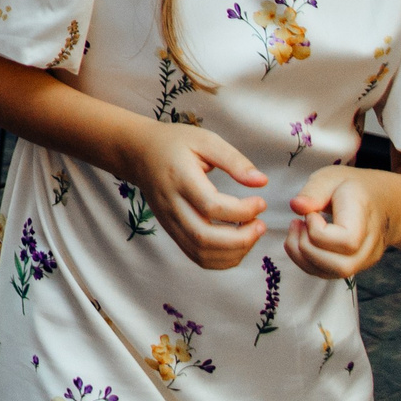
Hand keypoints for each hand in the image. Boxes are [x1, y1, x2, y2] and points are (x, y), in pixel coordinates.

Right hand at [111, 117, 270, 268]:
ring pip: (201, 253)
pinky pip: (197, 256)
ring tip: (251, 234)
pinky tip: (236, 244)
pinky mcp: (172, 231)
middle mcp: (172, 205)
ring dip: (233, 252)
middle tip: (260, 225)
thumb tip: (261, 182)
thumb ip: (234, 160)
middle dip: (241, 240)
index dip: (243, 211)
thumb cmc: (175, 144)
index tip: (260, 202)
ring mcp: (170, 222)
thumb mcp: (205, 140)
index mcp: (180, 178)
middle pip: (205, 238)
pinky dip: (221, 259)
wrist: (139, 153)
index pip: (212, 206)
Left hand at [287, 167, 391, 279]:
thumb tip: (296, 206)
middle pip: (340, 266)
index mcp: (364, 218)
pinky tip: (301, 239)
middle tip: (299, 223)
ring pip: (331, 274)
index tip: (311, 213)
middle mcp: (369, 245)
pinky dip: (304, 260)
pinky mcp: (353, 266)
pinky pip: (325, 273)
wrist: (381, 201)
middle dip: (306, 247)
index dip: (318, 231)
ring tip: (297, 230)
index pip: (346, 241)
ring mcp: (363, 259)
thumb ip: (314, 191)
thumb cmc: (352, 187)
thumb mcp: (331, 177)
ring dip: (301, 256)